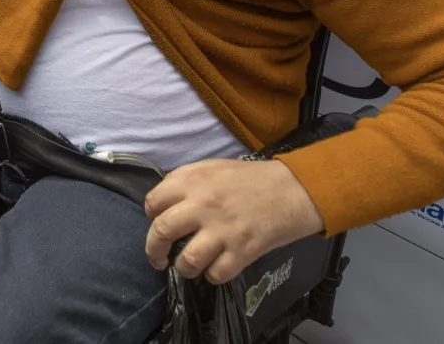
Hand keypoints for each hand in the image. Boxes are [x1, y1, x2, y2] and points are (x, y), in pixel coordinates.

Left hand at [144, 158, 324, 283]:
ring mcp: (223, 231)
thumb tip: (163, 201)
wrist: (293, 191)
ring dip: (183, 268)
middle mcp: (202, 206)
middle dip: (153, 250)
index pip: (153, 202)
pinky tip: (215, 268)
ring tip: (188, 266)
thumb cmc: (251, 178)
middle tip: (158, 258)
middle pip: (160, 232)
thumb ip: (185, 181)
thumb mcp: (212, 167)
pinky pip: (216, 274)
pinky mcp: (243, 252)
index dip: (150, 216)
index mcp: (192, 181)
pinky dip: (212, 276)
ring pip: (187, 260)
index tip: (156, 223)